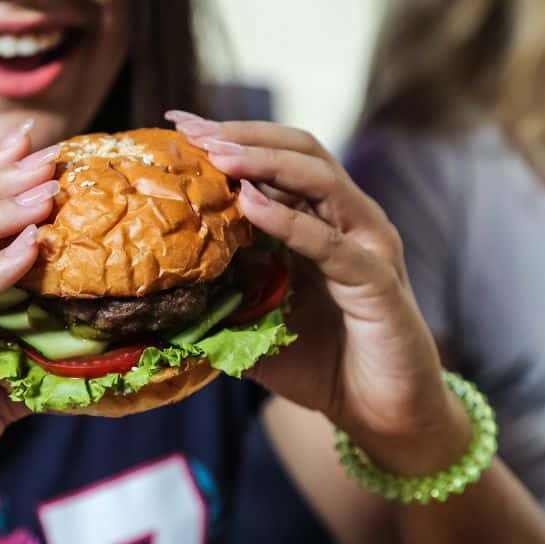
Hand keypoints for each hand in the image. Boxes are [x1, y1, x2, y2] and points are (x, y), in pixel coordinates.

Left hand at [167, 111, 470, 474]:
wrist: (378, 413)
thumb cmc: (320, 364)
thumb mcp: (258, 323)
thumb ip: (225, 294)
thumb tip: (166, 285)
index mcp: (321, 223)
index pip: (277, 163)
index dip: (230, 140)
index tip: (178, 129)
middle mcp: (348, 222)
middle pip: (301, 151)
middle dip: (243, 136)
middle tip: (192, 131)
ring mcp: (368, 246)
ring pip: (322, 181)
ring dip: (267, 163)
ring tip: (218, 156)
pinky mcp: (378, 283)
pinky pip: (333, 244)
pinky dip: (291, 221)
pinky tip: (251, 206)